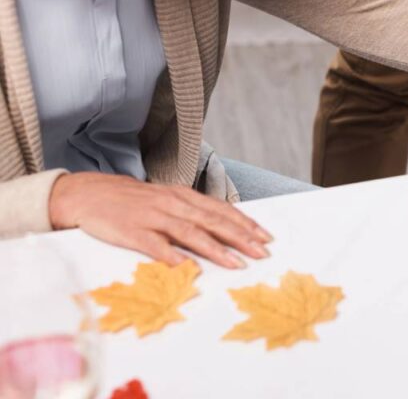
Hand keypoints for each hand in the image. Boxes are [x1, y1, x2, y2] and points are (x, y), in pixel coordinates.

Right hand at [49, 172, 271, 268]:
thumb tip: (221, 229)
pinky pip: (155, 244)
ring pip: (190, 233)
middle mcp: (172, 204)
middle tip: (262, 252)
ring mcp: (152, 217)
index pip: (221, 210)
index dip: (245, 223)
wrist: (89, 193)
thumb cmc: (133, 201)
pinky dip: (172, 255)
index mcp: (183, 196)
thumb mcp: (166, 200)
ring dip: (215, 249)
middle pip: (212, 221)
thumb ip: (191, 213)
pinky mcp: (131, 231)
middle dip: (241, 237)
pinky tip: (186, 267)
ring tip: (236, 263)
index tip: (265, 237)